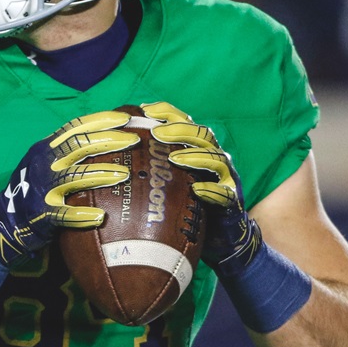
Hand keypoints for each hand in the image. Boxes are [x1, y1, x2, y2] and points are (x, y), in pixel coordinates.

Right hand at [0, 110, 138, 265]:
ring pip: (75, 177)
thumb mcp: (45, 161)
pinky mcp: (42, 214)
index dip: (101, 120)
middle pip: (79, 146)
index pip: (75, 127)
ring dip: (101, 174)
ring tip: (125, 174)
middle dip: (108, 141)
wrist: (5, 219)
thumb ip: (68, 150)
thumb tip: (106, 136)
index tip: (125, 118)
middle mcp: (44, 163)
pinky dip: (82, 216)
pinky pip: (64, 214)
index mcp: (46, 147)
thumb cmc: (35, 188)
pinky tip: (100, 217)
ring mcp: (43, 188)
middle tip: (133, 140)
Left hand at [142, 102, 261, 273]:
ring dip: (195, 156)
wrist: (221, 237)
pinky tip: (197, 190)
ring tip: (174, 158)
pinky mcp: (233, 200)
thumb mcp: (169, 181)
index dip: (168, 112)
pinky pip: (225, 193)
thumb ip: (153, 165)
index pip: (185, 122)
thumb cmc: (188, 205)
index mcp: (199, 149)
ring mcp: (226, 178)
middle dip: (180, 130)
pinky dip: (212, 190)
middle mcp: (215, 158)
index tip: (145, 109)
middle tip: (157, 132)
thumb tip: (115, 152)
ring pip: (217, 159)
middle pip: (202, 134)